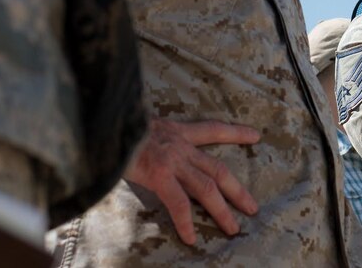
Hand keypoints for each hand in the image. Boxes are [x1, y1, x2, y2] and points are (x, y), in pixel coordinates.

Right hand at [124, 119, 260, 244]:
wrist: (105, 123)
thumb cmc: (118, 126)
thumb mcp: (142, 125)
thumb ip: (154, 139)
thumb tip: (152, 149)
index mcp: (178, 132)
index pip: (213, 130)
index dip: (235, 133)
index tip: (256, 136)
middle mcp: (180, 145)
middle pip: (218, 169)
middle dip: (237, 189)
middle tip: (252, 207)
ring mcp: (172, 161)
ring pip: (206, 188)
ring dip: (222, 210)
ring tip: (233, 228)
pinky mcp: (159, 175)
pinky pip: (178, 203)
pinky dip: (186, 222)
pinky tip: (191, 238)